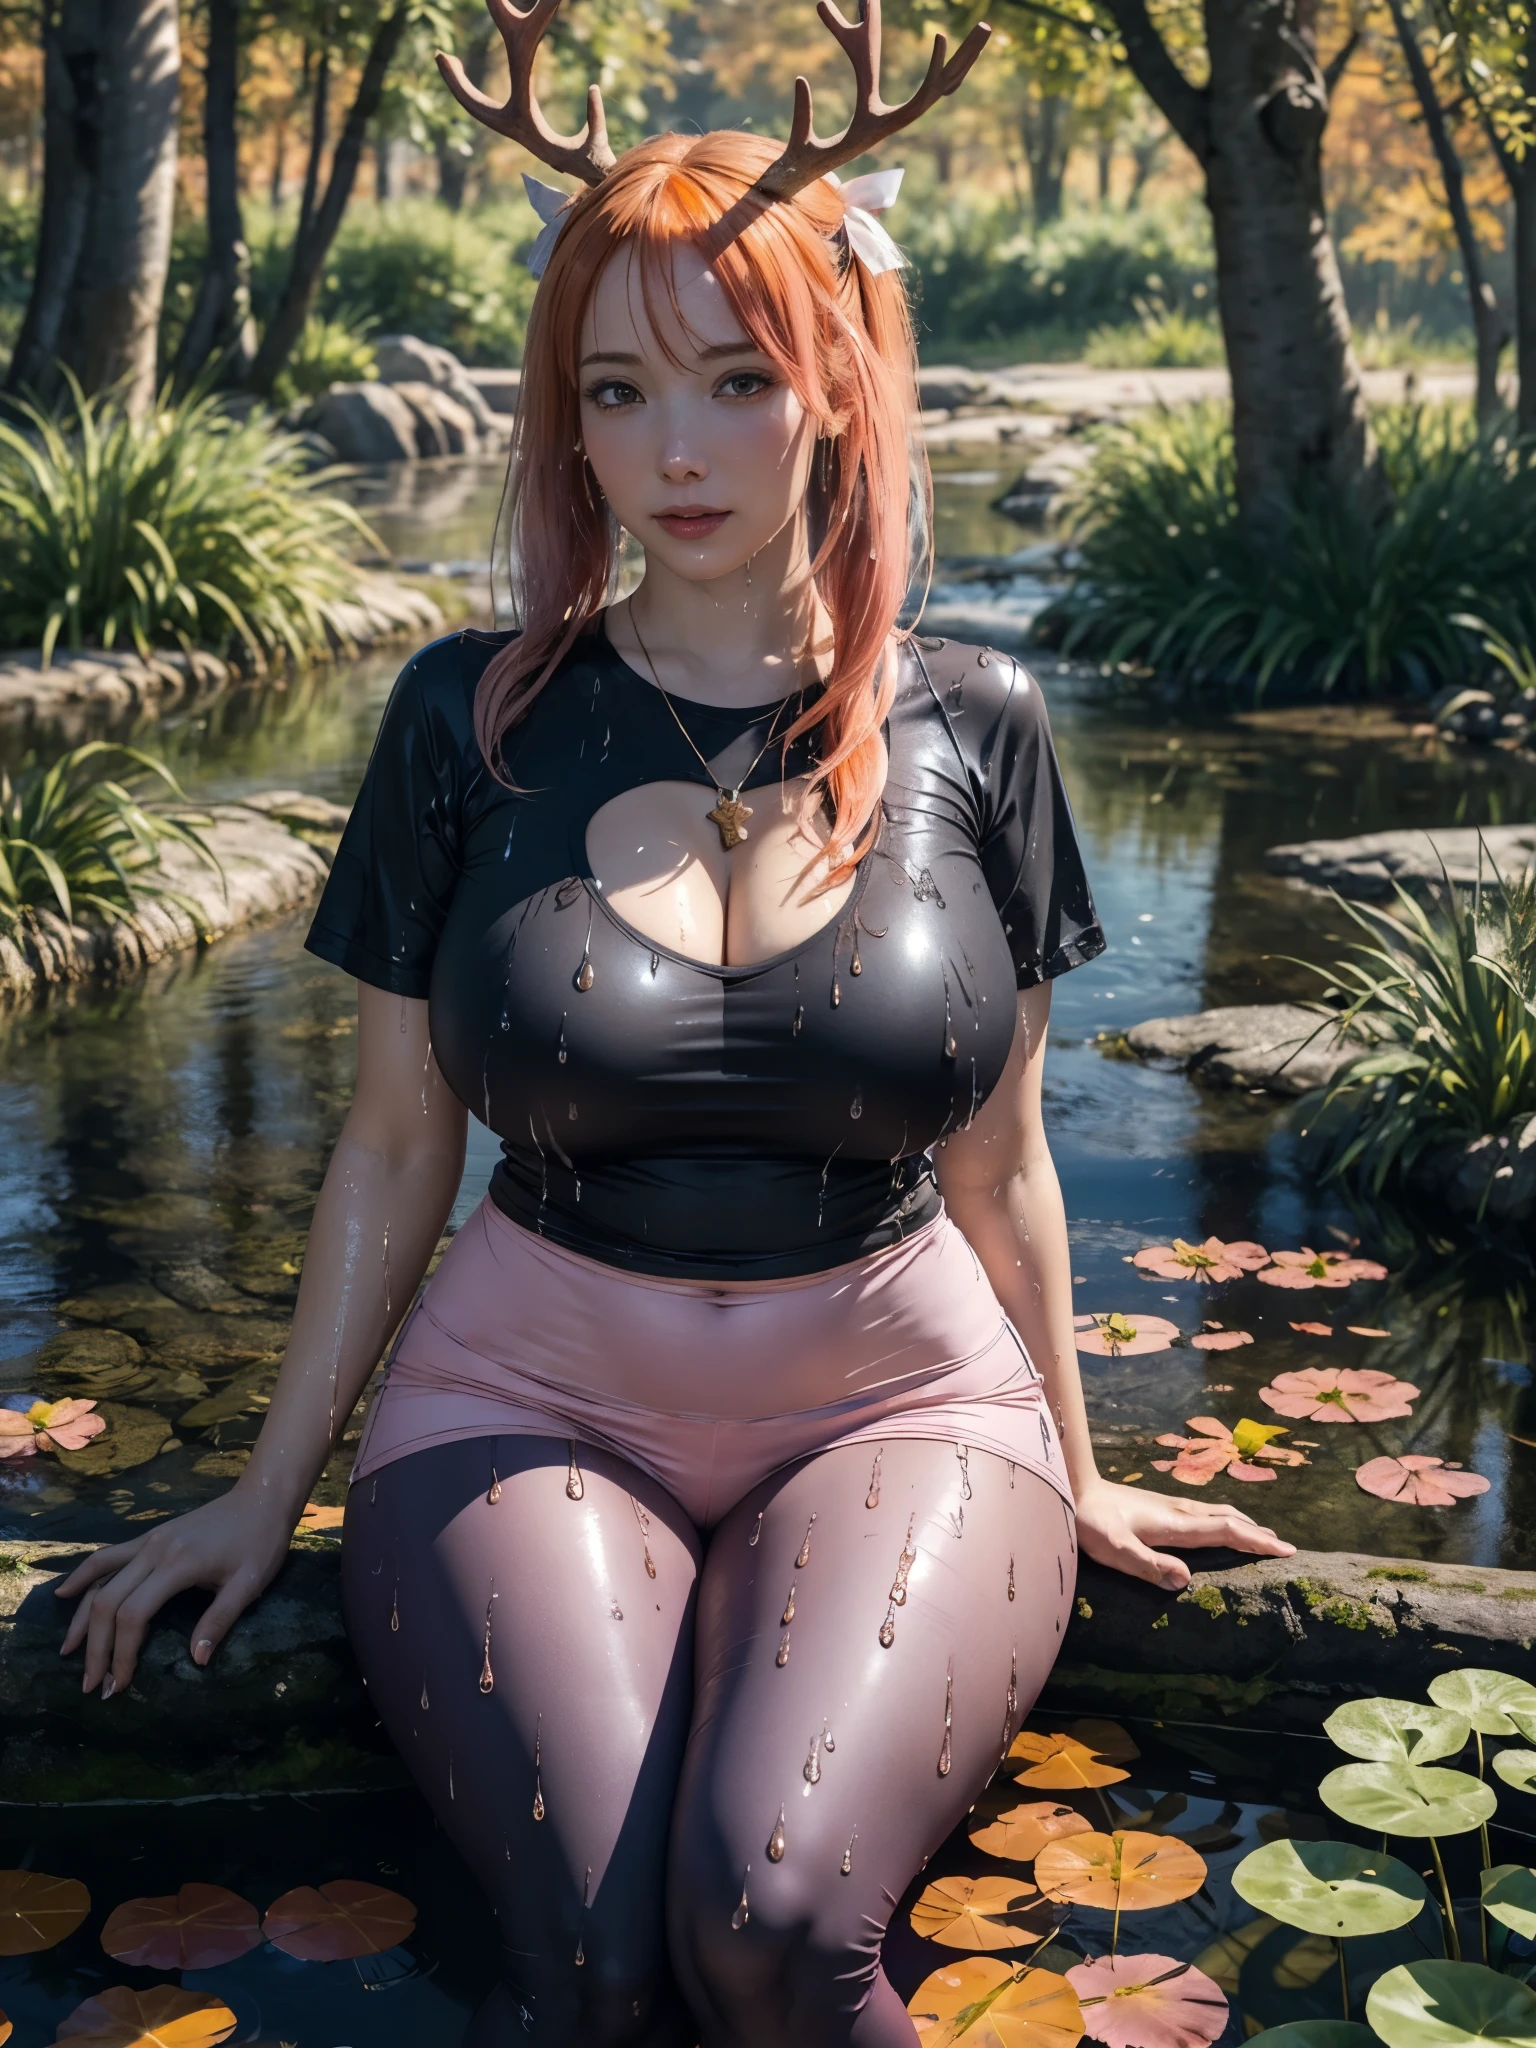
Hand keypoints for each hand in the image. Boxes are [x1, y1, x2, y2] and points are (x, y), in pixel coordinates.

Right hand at [54, 1483, 297, 1697]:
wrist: (262, 1498)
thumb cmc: (261, 1542)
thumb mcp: (250, 1583)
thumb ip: (220, 1620)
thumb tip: (196, 1661)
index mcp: (178, 1564)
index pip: (134, 1615)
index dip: (122, 1653)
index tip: (120, 1684)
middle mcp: (154, 1551)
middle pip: (108, 1602)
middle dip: (96, 1647)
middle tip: (92, 1686)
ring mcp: (147, 1541)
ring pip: (100, 1580)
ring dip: (81, 1618)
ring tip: (68, 1652)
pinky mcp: (148, 1537)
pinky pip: (107, 1558)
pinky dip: (83, 1576)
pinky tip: (64, 1593)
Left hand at [1074, 1475, 1295, 1590]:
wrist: (1073, 1487)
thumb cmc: (1091, 1522)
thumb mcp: (1114, 1549)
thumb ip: (1148, 1565)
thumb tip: (1186, 1580)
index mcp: (1175, 1524)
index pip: (1227, 1531)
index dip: (1257, 1541)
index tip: (1286, 1550)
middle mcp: (1179, 1511)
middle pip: (1230, 1519)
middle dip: (1259, 1533)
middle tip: (1285, 1547)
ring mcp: (1171, 1506)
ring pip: (1218, 1512)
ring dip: (1244, 1524)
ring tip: (1262, 1535)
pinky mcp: (1161, 1506)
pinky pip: (1206, 1513)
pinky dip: (1226, 1520)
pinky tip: (1219, 1525)